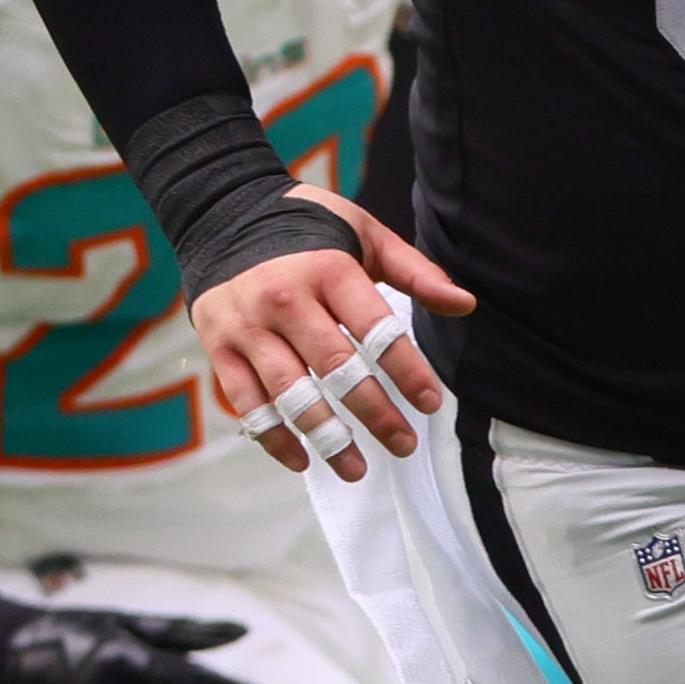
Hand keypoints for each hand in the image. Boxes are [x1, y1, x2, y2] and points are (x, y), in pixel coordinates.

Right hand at [188, 189, 469, 476]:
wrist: (221, 214)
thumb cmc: (306, 228)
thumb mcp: (363, 233)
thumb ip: (414, 271)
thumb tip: (465, 303)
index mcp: (327, 269)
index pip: (375, 328)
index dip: (407, 369)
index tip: (430, 403)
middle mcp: (284, 298)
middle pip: (336, 367)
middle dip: (374, 413)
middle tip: (402, 444)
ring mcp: (248, 325)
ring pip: (290, 393)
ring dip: (326, 437)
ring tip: (356, 468)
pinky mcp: (219, 345)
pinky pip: (246, 401)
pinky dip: (272, 435)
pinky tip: (301, 460)